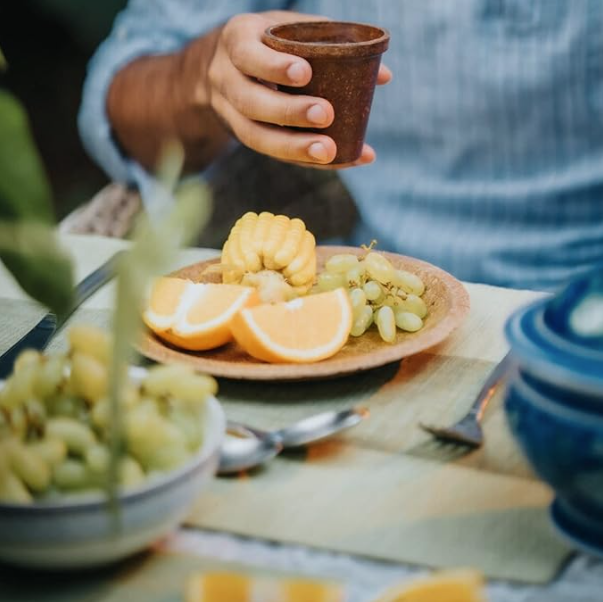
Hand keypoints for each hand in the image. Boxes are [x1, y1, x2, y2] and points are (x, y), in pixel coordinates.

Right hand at [204, 11, 391, 167]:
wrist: (225, 68)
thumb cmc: (269, 43)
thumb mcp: (289, 31)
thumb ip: (329, 44)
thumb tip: (382, 76)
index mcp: (236, 41)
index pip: (247, 55)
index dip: (273, 66)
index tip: (306, 73)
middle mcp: (226, 79)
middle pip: (250, 102)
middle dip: (288, 112)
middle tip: (326, 114)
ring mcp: (230, 113)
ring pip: (255, 137)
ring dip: (294, 147)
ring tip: (329, 151)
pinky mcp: (244, 137)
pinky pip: (272, 154)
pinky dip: (304, 160)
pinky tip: (336, 161)